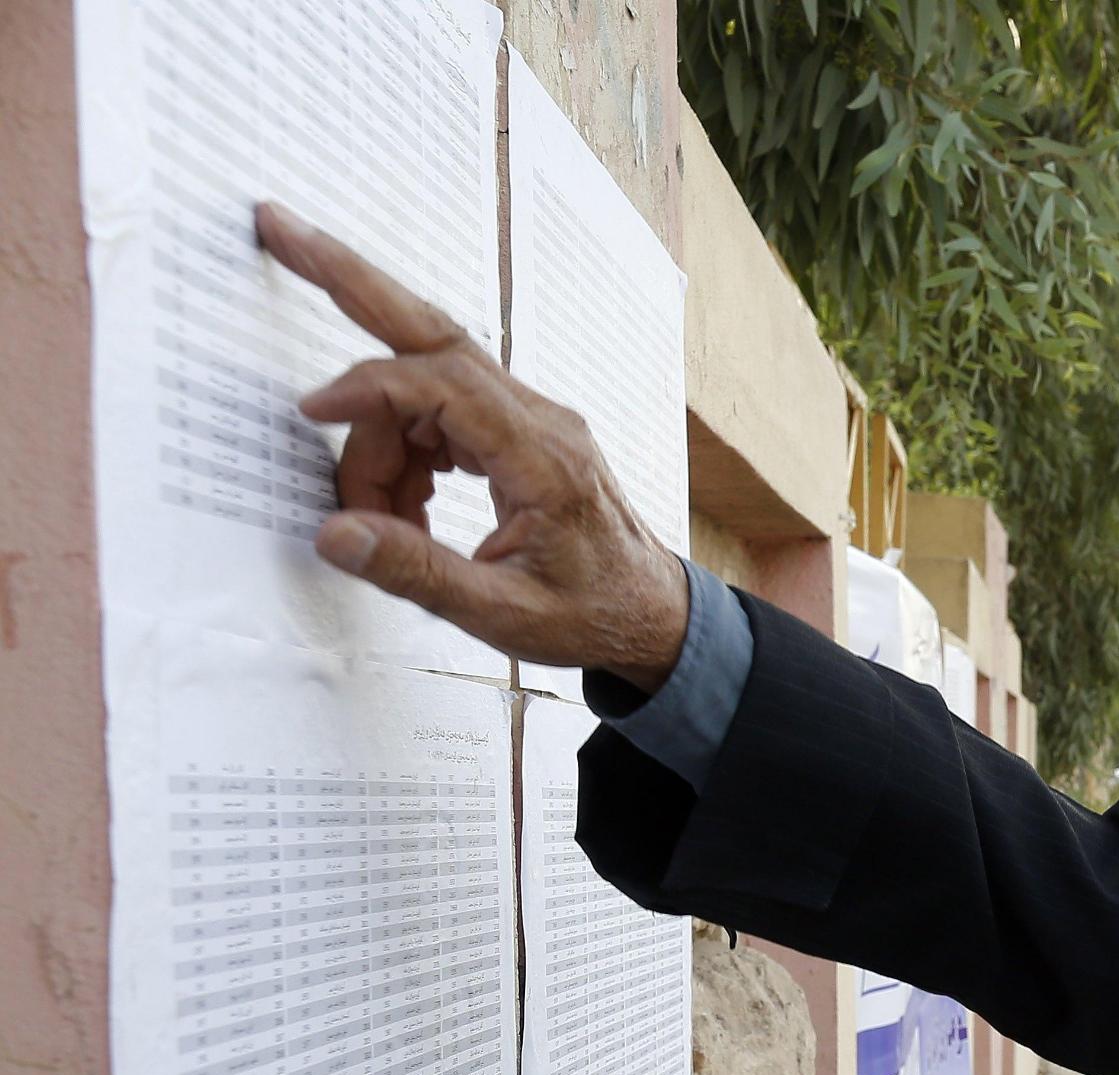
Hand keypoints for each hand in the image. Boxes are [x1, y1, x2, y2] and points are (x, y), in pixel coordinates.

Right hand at [254, 202, 690, 685]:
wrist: (654, 616)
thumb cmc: (592, 616)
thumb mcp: (504, 617)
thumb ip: (416, 574)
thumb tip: (334, 533)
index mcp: (544, 459)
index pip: (440, 384)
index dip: (368, 390)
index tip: (313, 413)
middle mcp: (541, 421)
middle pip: (434, 329)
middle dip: (350, 278)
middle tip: (276, 225)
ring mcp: (534, 420)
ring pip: (428, 383)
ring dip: (380, 436)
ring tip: (376, 516)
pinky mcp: (522, 433)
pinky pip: (442, 413)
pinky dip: (405, 447)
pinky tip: (404, 506)